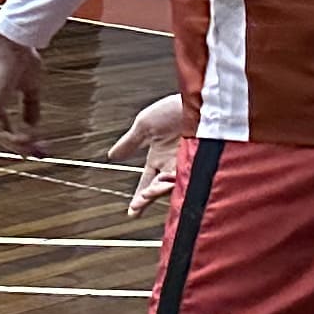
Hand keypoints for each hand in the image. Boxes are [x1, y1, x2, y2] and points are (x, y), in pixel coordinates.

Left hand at [0, 30, 47, 155]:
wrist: (15, 40)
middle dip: (21, 147)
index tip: (39, 147)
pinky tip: (30, 138)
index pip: (1, 126)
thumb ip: (29, 107)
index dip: (19, 139)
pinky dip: (14, 138)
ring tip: (38, 148)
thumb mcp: (29, 87)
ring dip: (19, 145)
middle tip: (41, 153)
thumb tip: (33, 125)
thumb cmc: (22, 58)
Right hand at [113, 92, 196, 212]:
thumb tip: (111, 156)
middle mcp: (173, 165)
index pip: (147, 183)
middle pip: (158, 189)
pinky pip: (189, 179)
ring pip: (173, 187)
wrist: (197, 100)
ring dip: (160, 190)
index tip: (132, 212)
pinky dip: (176, 181)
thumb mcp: (144, 125)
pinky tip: (168, 179)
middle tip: (140, 203)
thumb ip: (129, 143)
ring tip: (151, 190)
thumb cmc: (173, 109)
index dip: (140, 198)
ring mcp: (188, 164)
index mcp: (159, 158)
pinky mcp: (202, 163)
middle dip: (148, 197)